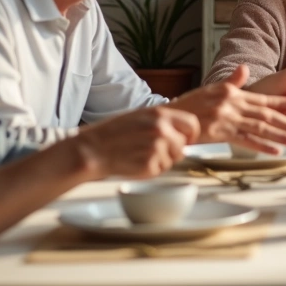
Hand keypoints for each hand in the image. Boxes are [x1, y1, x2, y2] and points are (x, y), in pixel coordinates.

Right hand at [73, 105, 199, 179]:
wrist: (93, 149)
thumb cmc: (115, 133)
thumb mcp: (142, 116)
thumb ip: (164, 122)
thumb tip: (184, 133)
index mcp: (160, 114)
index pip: (192, 124)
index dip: (191, 134)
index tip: (185, 140)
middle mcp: (161, 130)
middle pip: (183, 145)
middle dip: (173, 150)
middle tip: (153, 150)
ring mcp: (157, 148)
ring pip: (173, 159)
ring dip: (161, 160)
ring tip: (141, 154)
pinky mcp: (150, 165)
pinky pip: (161, 170)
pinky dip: (151, 169)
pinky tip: (136, 161)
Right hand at [169, 65, 285, 153]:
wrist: (170, 119)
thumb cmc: (190, 105)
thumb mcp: (211, 89)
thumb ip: (230, 81)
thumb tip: (244, 69)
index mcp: (233, 95)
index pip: (262, 99)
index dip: (281, 102)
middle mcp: (234, 107)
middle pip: (265, 115)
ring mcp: (229, 121)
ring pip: (259, 129)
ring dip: (279, 135)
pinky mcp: (222, 135)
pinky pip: (246, 141)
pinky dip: (261, 146)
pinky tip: (274, 151)